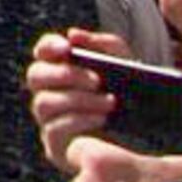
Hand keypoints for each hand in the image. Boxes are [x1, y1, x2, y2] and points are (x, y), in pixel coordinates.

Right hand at [26, 27, 123, 171]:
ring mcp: (48, 121)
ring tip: (109, 102)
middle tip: (96, 80)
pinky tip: (101, 118)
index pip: (42, 52)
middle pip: (35, 76)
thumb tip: (74, 34)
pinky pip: (53, 130)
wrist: (146, 145)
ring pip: (44, 103)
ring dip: (77, 100)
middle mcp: (48, 94)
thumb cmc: (130, 101)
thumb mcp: (125, 69)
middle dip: (65, 75)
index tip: (67, 46)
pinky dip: (79, 121)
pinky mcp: (55, 147)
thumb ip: (106, 46)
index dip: (48, 46)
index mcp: (61, 72)